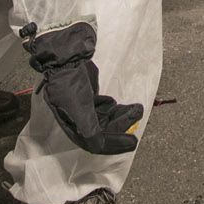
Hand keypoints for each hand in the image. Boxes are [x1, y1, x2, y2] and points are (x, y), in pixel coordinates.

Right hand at [20, 21, 143, 154]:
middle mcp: (76, 120)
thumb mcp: (78, 108)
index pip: (94, 143)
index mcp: (71, 126)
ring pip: (107, 119)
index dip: (114, 144)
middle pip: (103, 131)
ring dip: (123, 116)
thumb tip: (99, 146)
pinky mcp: (89, 98)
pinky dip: (116, 109)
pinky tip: (124, 105)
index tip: (132, 141)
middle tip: (138, 115)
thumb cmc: (69, 84)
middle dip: (122, 125)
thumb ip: (88, 129)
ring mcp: (83, 108)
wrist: (66, 58)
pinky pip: (106, 109)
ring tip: (137, 108)